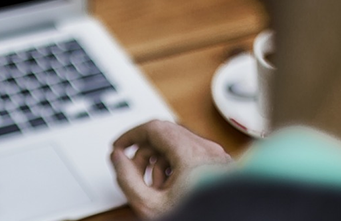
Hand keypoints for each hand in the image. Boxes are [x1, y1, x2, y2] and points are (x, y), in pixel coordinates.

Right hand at [109, 120, 232, 218]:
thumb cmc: (198, 218)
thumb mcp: (149, 205)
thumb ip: (127, 178)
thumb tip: (118, 157)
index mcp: (192, 154)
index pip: (154, 128)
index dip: (130, 135)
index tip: (119, 147)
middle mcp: (209, 150)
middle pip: (165, 135)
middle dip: (144, 153)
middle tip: (132, 172)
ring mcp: (218, 157)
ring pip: (178, 145)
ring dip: (159, 162)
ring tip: (155, 187)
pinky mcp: (222, 166)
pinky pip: (192, 156)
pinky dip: (175, 166)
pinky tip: (171, 189)